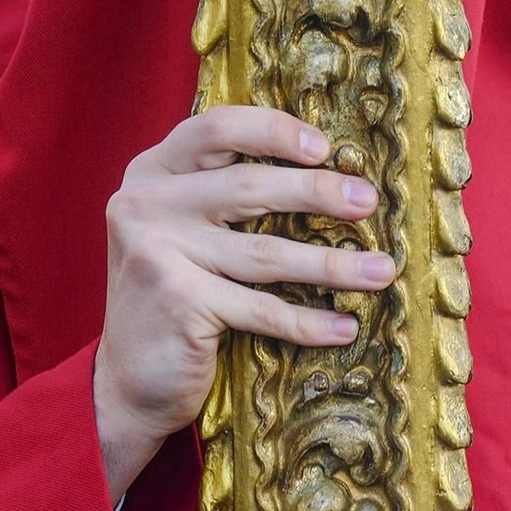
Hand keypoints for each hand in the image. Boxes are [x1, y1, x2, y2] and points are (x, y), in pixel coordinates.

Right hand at [94, 106, 393, 500]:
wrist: (128, 382)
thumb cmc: (175, 300)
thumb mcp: (183, 232)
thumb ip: (223, 197)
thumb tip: (327, 176)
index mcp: (151, 173)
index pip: (216, 128)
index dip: (274, 131)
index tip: (325, 148)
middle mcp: (146, 204)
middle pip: (249, 187)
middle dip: (318, 193)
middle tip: (368, 202)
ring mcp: (158, 252)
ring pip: (266, 253)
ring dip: (333, 265)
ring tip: (382, 271)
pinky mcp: (178, 301)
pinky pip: (262, 309)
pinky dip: (308, 322)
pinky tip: (345, 327)